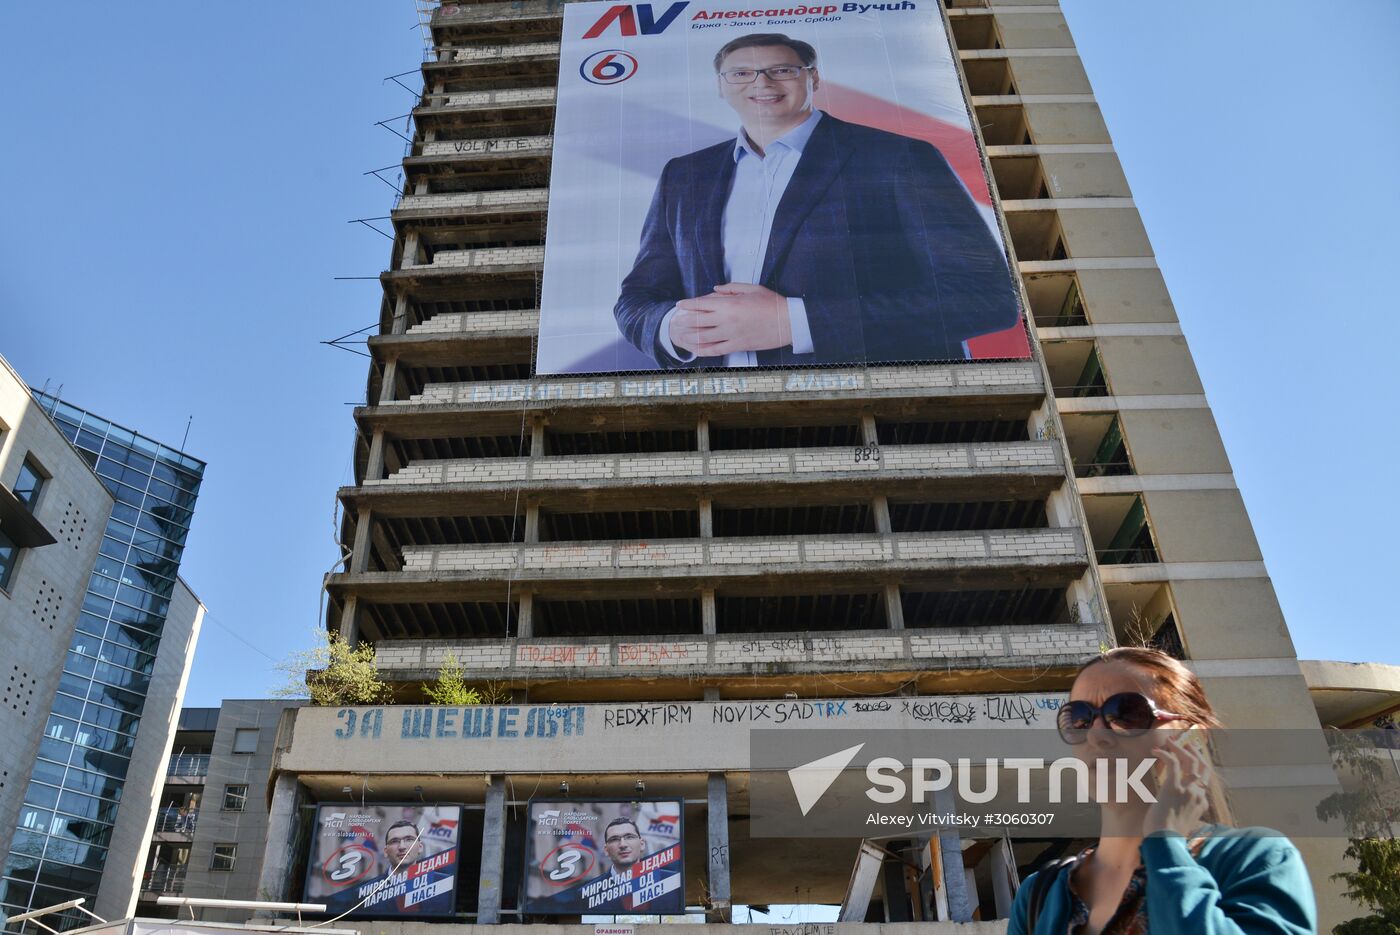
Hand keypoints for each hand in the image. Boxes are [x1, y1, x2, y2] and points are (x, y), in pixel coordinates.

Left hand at [670, 282, 791, 355]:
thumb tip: (714, 289)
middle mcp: (727, 320)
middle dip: (684, 321)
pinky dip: (703, 350)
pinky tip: (695, 350)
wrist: (788, 322)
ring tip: (680, 336)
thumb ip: (731, 288)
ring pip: (704, 337)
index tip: (679, 305)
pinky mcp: (738, 346)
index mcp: (730, 304)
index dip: (688, 304)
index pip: (702, 304)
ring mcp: (731, 335)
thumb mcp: (752, 288)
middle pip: (698, 321)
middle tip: (676, 321)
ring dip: (690, 336)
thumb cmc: (772, 303)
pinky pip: (716, 350)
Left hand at [1142, 730, 1210, 836]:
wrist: (1166, 842)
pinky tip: (1155, 751)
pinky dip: (1165, 754)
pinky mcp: (1174, 787)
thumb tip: (1176, 813)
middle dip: (1196, 753)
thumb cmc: (1168, 837)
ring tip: (1170, 741)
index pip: (1203, 783)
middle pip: (1203, 768)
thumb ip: (1183, 816)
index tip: (1186, 762)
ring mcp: (1188, 790)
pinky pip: (1173, 763)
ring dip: (1181, 748)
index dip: (1196, 771)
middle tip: (1187, 744)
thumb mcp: (1181, 825)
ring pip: (1190, 761)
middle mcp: (1198, 795)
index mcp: (1201, 804)